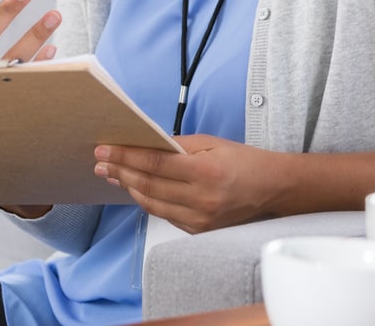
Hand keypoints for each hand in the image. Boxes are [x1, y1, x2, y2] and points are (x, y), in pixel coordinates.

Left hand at [93, 135, 278, 233]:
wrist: (273, 190)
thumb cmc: (245, 161)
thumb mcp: (213, 143)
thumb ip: (180, 145)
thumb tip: (147, 145)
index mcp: (205, 171)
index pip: (154, 163)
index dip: (125, 156)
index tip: (105, 150)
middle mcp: (201, 199)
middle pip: (147, 185)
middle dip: (120, 172)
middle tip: (101, 163)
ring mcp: (199, 219)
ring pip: (151, 204)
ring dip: (129, 188)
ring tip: (114, 175)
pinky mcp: (198, 231)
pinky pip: (165, 215)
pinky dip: (148, 201)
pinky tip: (138, 189)